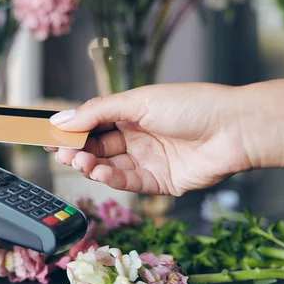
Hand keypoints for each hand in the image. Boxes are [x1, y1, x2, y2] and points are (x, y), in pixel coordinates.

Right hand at [46, 83, 251, 195]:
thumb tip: (63, 118)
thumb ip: (98, 111)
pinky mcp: (159, 181)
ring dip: (91, 165)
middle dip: (77, 149)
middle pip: (98, 146)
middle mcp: (138, 136)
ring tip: (79, 161)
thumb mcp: (138, 101)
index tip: (48, 135)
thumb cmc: (192, 105)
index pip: (93, 122)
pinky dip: (111, 178)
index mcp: (133, 112)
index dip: (72, 129)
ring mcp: (148, 159)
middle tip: (61, 152)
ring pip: (109, 166)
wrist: (235, 129)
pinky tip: (99, 172)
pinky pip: (128, 182)